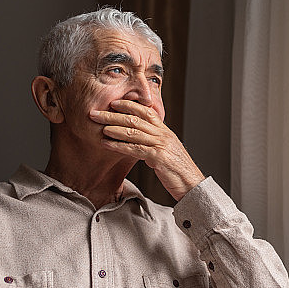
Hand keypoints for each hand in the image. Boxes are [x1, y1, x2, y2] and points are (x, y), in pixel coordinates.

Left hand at [91, 100, 205, 200]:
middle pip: (135, 119)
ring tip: (98, 126)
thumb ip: (153, 144)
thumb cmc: (178, 171)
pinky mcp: (159, 157)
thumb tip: (138, 142)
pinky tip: (106, 144)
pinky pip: (135, 148)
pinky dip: (118, 145)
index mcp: (165, 131)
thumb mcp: (166, 152)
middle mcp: (163, 135)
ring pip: (133, 131)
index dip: (128, 105)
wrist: (193, 185)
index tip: (112, 103)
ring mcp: (161, 145)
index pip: (145, 111)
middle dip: (113, 115)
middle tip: (95, 113)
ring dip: (113, 128)